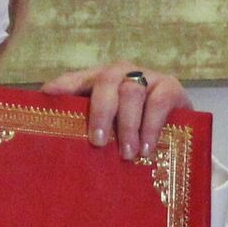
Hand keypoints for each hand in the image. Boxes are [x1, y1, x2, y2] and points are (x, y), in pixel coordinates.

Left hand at [42, 61, 191, 161]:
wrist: (178, 130)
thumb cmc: (132, 132)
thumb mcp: (108, 129)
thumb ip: (86, 129)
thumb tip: (53, 145)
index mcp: (100, 80)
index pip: (78, 78)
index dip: (64, 85)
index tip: (49, 94)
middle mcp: (122, 72)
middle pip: (106, 82)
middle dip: (101, 112)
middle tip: (98, 142)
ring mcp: (148, 76)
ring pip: (132, 91)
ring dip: (128, 125)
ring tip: (127, 154)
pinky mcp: (171, 87)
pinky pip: (159, 102)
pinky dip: (151, 126)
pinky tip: (147, 148)